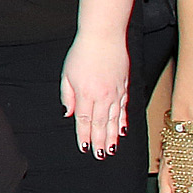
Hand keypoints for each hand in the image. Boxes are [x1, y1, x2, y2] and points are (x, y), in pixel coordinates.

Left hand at [60, 32, 130, 159]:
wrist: (104, 36)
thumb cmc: (82, 53)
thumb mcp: (67, 74)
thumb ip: (68, 95)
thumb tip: (68, 113)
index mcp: (86, 94)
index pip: (84, 120)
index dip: (85, 135)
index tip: (85, 148)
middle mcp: (103, 96)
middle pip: (101, 123)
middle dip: (100, 141)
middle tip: (100, 155)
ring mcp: (116, 92)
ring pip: (114, 119)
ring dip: (112, 135)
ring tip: (110, 149)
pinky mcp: (125, 86)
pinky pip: (124, 107)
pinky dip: (123, 120)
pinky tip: (122, 130)